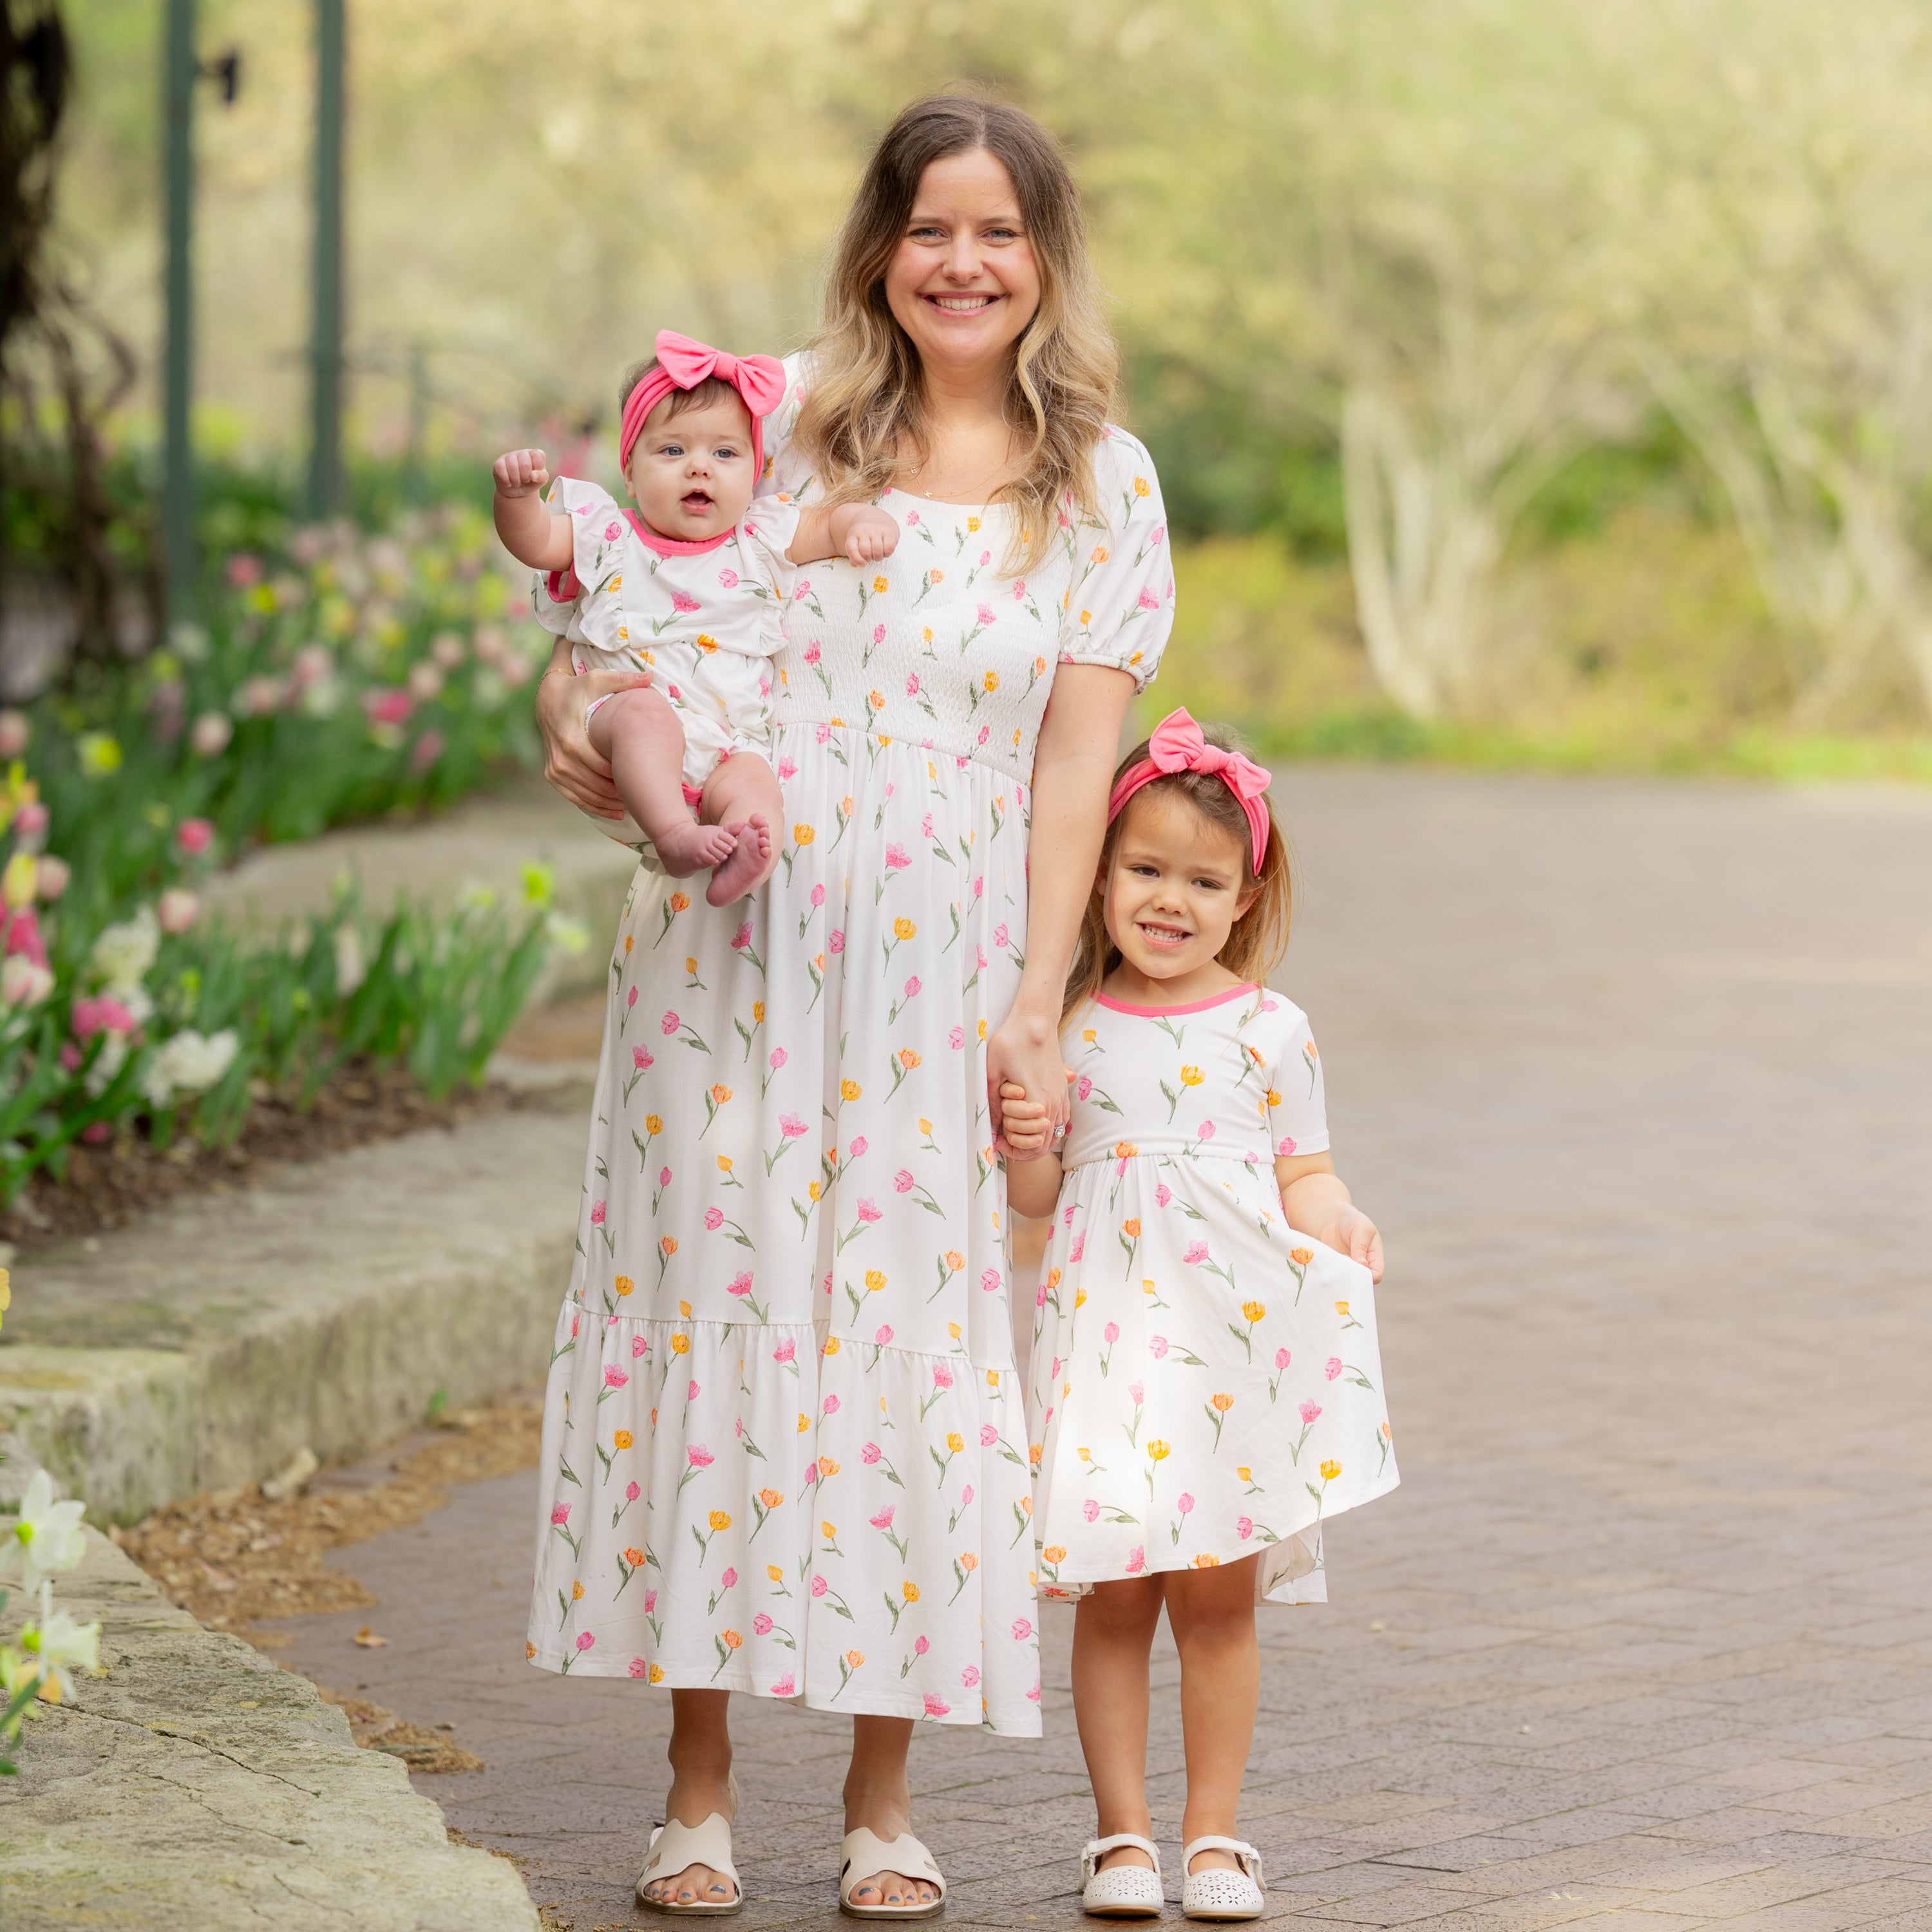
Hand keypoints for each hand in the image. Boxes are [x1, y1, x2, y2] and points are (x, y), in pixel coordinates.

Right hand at [494, 447, 550, 496]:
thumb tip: (533, 475)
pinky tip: (509, 483)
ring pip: (512, 466)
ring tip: (517, 483)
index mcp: (535, 454)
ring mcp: (510, 456)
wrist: (517, 491)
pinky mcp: (498, 463)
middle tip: (525, 481)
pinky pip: (500, 469)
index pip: (538, 456)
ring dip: (516, 480)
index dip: (537, 470)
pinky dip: (506, 480)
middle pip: (524, 463)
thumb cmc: (531, 482)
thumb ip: (542, 477)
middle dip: (525, 477)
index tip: (534, 476)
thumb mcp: (541, 481)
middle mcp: (522, 452)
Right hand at [535, 661, 651, 820]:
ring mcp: (555, 769)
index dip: (624, 776)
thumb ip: (623, 681)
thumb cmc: (576, 688)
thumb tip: (650, 676)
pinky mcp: (552, 775)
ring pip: (586, 795)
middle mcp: (561, 759)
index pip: (603, 768)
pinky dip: (594, 806)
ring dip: (609, 804)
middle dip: (619, 793)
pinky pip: (574, 797)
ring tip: (633, 807)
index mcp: (572, 740)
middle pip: (596, 785)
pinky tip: (615, 812)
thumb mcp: (597, 680)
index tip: (644, 779)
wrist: (546, 697)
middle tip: (644, 797)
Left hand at [834, 503, 899, 564]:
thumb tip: (855, 564)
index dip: (856, 560)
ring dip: (878, 558)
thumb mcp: (856, 542)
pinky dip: (887, 554)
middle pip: (865, 552)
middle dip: (869, 559)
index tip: (863, 564)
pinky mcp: (889, 532)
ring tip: (878, 554)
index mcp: (854, 533)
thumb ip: (854, 554)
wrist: (878, 518)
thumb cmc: (866, 535)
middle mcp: (864, 530)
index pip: (851, 548)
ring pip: (877, 551)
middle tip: (871, 557)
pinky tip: (885, 551)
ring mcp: (877, 530)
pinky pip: (889, 548)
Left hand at [985, 1017, 1070, 1159]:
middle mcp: (1054, 1102)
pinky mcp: (1063, 1086)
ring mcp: (1061, 1094)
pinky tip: (1036, 1123)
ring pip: (1057, 1132)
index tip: (999, 1143)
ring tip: (1018, 1134)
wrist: (1035, 1020)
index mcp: (1037, 1102)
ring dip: (1039, 1138)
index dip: (1016, 1151)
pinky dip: (1051, 1126)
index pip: (1034, 1144)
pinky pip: (1063, 1117)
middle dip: (1026, 1149)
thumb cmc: (1011, 1042)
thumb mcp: (992, 1072)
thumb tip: (993, 1124)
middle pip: (1047, 1143)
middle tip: (1006, 1142)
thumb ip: (994, 1103)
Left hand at [1316, 1204, 1383, 1283]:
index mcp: (1374, 1258)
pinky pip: (1334, 1276)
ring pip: (1347, 1281)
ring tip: (1333, 1269)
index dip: (1370, 1277)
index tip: (1358, 1273)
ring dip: (1340, 1278)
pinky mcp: (1336, 1268)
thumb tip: (1363, 1264)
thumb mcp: (1361, 1229)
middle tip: (1343, 1273)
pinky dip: (1330, 1275)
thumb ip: (1361, 1246)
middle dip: (1353, 1281)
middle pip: (1361, 1281)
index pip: (1377, 1274)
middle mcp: (1363, 1267)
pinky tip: (1325, 1270)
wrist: (1335, 1220)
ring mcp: (1349, 1269)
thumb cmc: (1353, 1222)